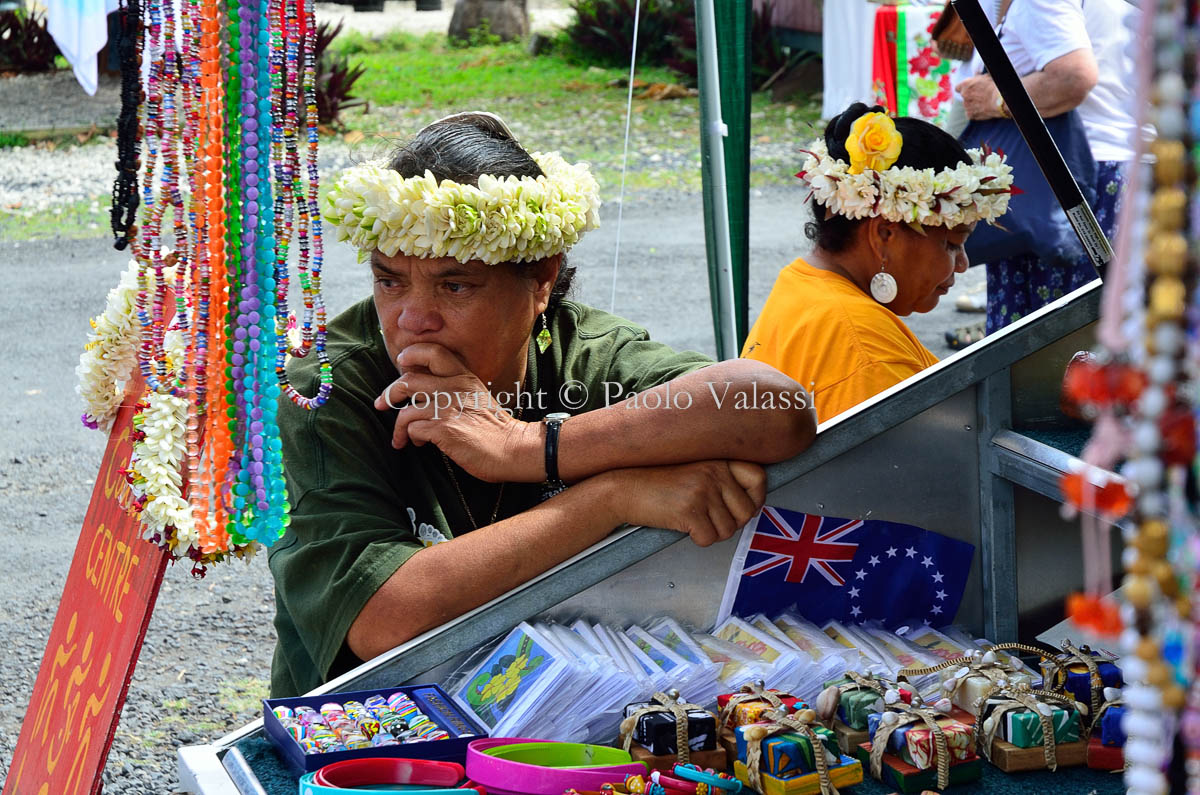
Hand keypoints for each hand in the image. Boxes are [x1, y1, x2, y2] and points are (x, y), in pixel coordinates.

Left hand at [373, 343, 539, 482]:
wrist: (515, 449)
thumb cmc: (496, 428)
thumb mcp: (478, 397)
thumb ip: (456, 390)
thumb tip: (427, 395)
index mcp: (464, 377)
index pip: (433, 352)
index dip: (412, 354)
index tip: (402, 363)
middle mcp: (454, 388)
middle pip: (408, 380)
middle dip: (389, 393)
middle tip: (381, 403)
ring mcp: (448, 408)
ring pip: (405, 410)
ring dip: (398, 426)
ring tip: (402, 438)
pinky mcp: (444, 430)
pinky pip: (412, 428)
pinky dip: (410, 437)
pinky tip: (418, 444)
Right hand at [604, 460, 766, 546]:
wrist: (624, 489)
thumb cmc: (658, 482)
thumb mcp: (694, 469)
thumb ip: (721, 478)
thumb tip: (751, 503)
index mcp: (717, 459)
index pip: (759, 477)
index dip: (756, 498)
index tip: (744, 506)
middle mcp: (714, 472)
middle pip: (747, 511)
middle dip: (731, 523)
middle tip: (711, 520)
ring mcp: (703, 490)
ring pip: (729, 530)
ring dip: (712, 532)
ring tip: (693, 520)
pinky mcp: (690, 510)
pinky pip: (709, 539)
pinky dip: (697, 539)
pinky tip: (683, 526)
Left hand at [956, 75, 1003, 119]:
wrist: (1000, 99)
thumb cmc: (994, 86)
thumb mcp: (986, 77)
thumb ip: (978, 77)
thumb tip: (976, 74)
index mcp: (966, 84)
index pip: (958, 88)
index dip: (963, 89)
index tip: (968, 90)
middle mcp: (964, 95)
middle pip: (964, 97)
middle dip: (970, 97)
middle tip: (980, 96)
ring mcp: (966, 105)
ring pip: (967, 105)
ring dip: (973, 105)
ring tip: (984, 103)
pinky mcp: (970, 115)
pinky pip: (970, 114)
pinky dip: (975, 113)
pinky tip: (983, 110)